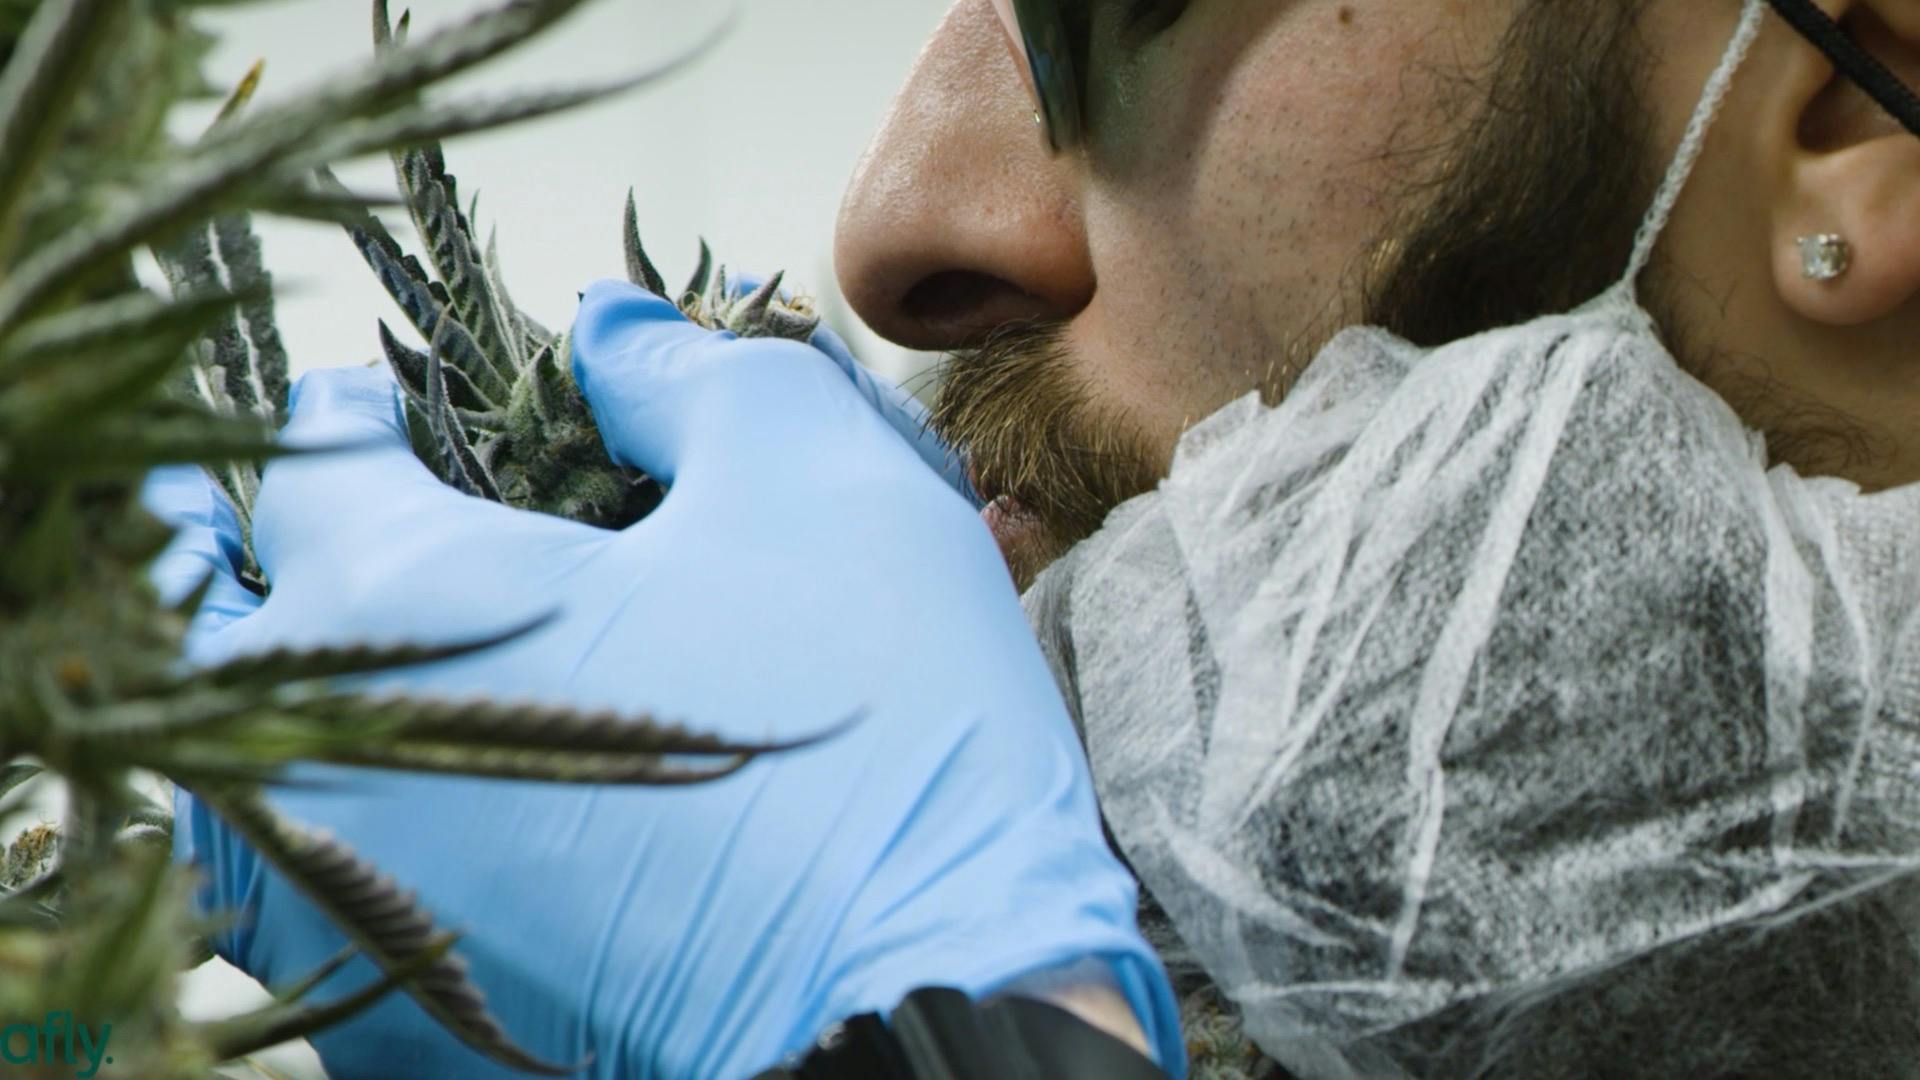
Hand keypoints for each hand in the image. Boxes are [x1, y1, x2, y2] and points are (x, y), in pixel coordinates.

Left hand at [152, 281, 1180, 1078]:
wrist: (927, 1007)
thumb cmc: (873, 733)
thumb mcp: (816, 483)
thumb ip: (690, 375)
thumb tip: (611, 331)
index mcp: (402, 606)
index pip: (306, 468)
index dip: (343, 413)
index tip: (370, 402)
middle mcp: (320, 770)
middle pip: (200, 634)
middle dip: (227, 558)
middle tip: (265, 519)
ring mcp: (349, 918)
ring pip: (233, 785)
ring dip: (266, 701)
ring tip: (328, 656)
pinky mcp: (400, 1032)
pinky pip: (316, 909)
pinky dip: (335, 836)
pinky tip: (414, 812)